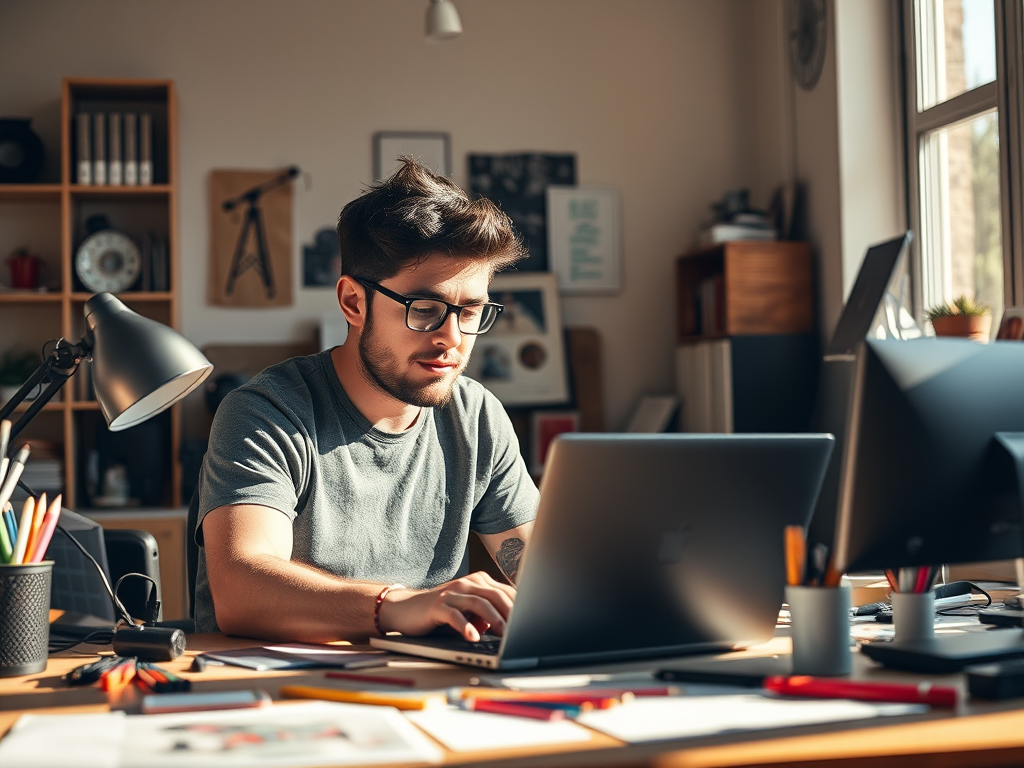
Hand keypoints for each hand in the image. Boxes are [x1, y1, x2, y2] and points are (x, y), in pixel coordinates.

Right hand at [377, 572, 516, 641]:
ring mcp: (451, 593)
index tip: (533, 621)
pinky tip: (472, 637)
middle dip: (511, 613)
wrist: (405, 608)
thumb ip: (487, 616)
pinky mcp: (436, 606)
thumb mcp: (468, 612)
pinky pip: (454, 615)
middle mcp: (467, 584)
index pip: (506, 592)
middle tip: (522, 630)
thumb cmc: (441, 613)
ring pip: (478, 602)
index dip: (520, 607)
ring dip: (493, 619)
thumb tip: (508, 628)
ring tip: (503, 634)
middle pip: (495, 595)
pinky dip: (465, 626)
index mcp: (478, 582)